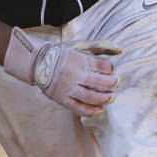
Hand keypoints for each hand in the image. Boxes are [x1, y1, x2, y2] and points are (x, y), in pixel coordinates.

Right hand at [3, 28, 120, 117]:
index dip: (110, 69)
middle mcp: (74, 74)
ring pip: (91, 97)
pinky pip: (79, 108)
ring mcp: (68, 88)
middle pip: (99, 82)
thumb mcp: (79, 45)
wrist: (37, 61)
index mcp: (79, 59)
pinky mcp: (62, 98)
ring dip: (104, 99)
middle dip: (111, 84)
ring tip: (111, 97)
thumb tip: (120, 50)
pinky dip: (92, 111)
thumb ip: (100, 46)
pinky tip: (100, 109)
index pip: (102, 65)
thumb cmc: (61, 53)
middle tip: (116, 83)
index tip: (112, 70)